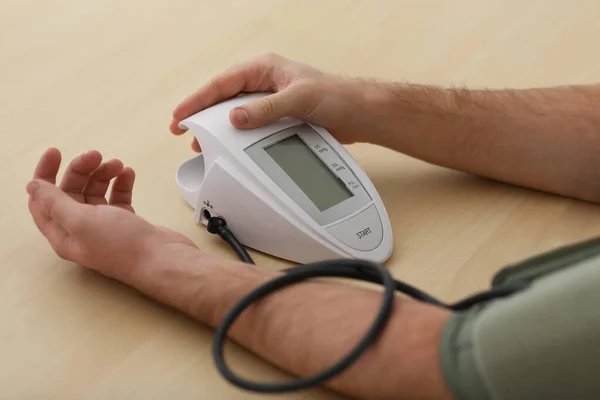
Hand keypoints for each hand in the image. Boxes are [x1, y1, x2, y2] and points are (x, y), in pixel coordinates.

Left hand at [26, 148, 197, 283]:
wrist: (163, 259)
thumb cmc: (122, 245)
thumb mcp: (82, 221)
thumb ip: (55, 202)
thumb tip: (33, 186)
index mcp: (64, 234)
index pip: (43, 200)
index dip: (45, 175)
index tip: (56, 152)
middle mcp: (81, 231)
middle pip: (71, 192)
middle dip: (82, 170)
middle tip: (97, 155)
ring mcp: (105, 226)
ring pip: (95, 192)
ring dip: (103, 174)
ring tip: (118, 164)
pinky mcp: (126, 222)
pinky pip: (117, 196)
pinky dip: (121, 183)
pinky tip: (128, 174)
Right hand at [170, 53, 386, 150]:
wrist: (358, 114)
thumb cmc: (335, 96)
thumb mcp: (297, 99)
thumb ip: (265, 109)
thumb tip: (234, 118)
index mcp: (265, 69)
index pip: (223, 83)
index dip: (199, 99)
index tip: (180, 115)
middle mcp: (264, 83)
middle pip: (223, 97)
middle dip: (201, 113)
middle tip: (181, 130)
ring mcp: (269, 101)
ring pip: (234, 113)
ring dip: (216, 127)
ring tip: (199, 143)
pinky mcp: (277, 118)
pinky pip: (249, 126)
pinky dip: (235, 136)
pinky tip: (228, 146)